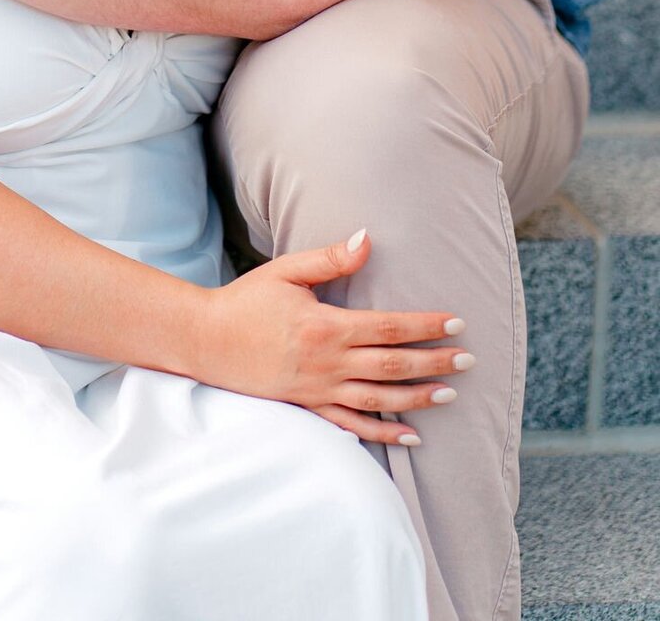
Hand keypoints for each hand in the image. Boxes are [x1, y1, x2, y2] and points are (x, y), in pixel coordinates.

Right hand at [195, 229, 469, 445]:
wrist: (207, 340)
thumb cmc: (246, 300)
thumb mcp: (286, 270)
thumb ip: (329, 259)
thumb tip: (367, 239)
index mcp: (326, 325)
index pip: (389, 327)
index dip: (426, 326)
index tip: (456, 323)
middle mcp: (328, 362)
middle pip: (393, 365)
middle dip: (434, 363)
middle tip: (469, 361)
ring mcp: (319, 390)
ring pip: (380, 400)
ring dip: (418, 398)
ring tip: (449, 395)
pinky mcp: (308, 407)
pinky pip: (352, 427)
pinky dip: (382, 433)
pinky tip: (410, 436)